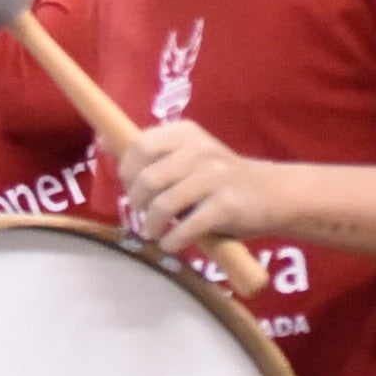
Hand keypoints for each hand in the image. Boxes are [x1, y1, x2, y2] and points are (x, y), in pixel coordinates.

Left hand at [105, 112, 280, 256]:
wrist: (272, 194)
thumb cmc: (220, 178)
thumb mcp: (188, 155)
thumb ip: (152, 152)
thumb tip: (103, 138)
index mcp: (186, 133)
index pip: (140, 146)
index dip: (127, 172)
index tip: (132, 188)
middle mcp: (200, 149)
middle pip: (147, 180)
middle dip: (137, 203)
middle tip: (142, 213)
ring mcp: (215, 177)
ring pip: (162, 206)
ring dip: (151, 226)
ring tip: (155, 231)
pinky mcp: (226, 206)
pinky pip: (186, 228)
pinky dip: (172, 241)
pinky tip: (173, 243)